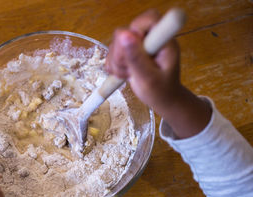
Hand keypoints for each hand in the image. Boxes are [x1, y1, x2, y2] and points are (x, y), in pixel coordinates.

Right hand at [106, 9, 210, 138]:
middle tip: (128, 69)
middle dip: (121, 52)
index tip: (134, 49)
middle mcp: (151, 38)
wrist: (162, 99)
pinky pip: (113, 51)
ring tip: (127, 75)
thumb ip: (137, 57)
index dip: (136, 29)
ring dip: (116, 61)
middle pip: (127, 30)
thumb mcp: (148, 78)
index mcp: (163, 41)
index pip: (150, 18)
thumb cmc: (161, 91)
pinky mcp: (130, 51)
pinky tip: (122, 74)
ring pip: (117, 42)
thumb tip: (125, 35)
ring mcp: (140, 44)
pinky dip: (113, 64)